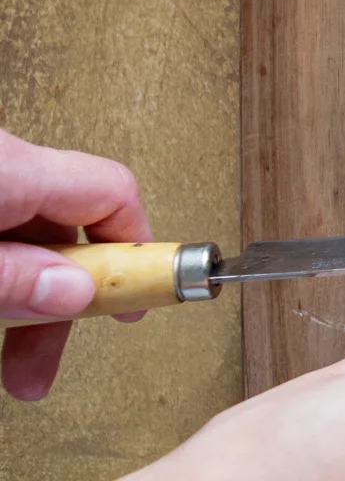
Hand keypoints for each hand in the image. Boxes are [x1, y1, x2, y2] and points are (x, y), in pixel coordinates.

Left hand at [1, 129, 152, 400]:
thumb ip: (14, 279)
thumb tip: (75, 292)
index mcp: (10, 168)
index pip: (112, 191)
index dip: (139, 247)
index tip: (145, 297)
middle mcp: (0, 163)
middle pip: (67, 227)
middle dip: (67, 299)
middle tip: (50, 361)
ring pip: (24, 240)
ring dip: (25, 302)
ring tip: (13, 364)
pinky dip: (2, 279)